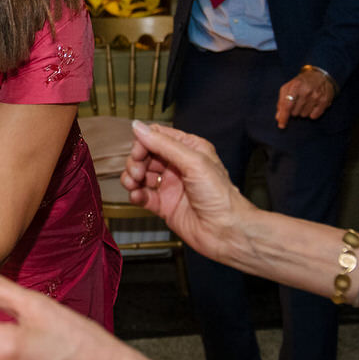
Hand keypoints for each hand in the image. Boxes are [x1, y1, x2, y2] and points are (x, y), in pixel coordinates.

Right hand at [118, 120, 249, 261]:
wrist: (226, 232)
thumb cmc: (220, 197)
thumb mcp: (193, 162)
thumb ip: (164, 144)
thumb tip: (139, 127)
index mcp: (190, 150)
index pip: (158, 137)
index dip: (144, 143)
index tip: (138, 153)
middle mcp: (179, 166)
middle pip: (146, 155)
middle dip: (136, 161)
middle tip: (137, 172)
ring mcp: (171, 186)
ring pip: (141, 175)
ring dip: (132, 177)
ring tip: (133, 184)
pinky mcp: (164, 205)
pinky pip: (143, 195)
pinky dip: (135, 194)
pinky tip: (137, 196)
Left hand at [274, 67, 335, 127]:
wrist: (319, 76)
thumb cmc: (300, 83)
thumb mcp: (287, 88)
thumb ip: (281, 102)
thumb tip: (278, 117)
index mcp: (295, 86)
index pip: (287, 105)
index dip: (283, 117)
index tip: (281, 125)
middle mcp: (306, 91)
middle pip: (295, 112)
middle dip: (294, 110)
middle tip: (297, 102)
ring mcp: (316, 96)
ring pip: (304, 115)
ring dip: (302, 112)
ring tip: (305, 102)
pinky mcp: (325, 100)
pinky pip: (314, 116)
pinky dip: (311, 114)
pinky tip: (312, 106)